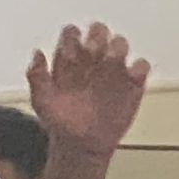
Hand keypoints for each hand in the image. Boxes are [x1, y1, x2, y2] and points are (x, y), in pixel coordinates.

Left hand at [28, 23, 148, 160]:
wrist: (81, 147)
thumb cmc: (61, 124)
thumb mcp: (41, 102)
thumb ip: (36, 76)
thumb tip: (38, 53)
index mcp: (70, 59)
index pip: (72, 34)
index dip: (71, 38)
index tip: (69, 56)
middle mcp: (92, 61)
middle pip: (98, 31)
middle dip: (97, 36)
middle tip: (92, 52)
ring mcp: (113, 71)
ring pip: (120, 43)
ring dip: (117, 46)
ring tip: (110, 61)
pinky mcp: (132, 84)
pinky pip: (141, 66)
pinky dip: (140, 67)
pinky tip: (131, 76)